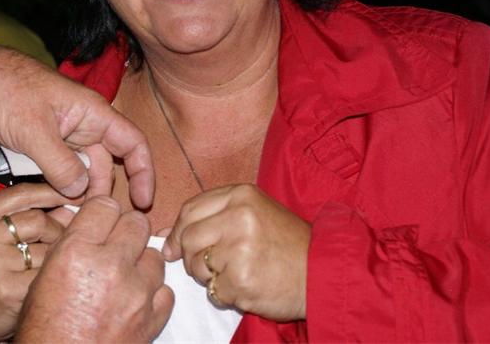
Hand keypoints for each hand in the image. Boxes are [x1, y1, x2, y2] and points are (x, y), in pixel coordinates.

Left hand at [0, 39, 153, 207]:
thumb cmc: (3, 89)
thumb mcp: (32, 130)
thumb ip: (60, 163)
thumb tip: (80, 193)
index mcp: (92, 113)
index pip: (133, 143)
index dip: (143, 172)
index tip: (143, 201)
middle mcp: (83, 125)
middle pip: (105, 164)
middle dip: (101, 192)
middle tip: (90, 220)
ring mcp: (63, 135)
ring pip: (79, 171)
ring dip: (75, 192)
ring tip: (67, 217)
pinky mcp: (44, 144)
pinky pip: (58, 169)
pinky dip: (56, 186)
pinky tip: (50, 204)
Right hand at [0, 183, 73, 342]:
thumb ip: (29, 215)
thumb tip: (72, 201)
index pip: (22, 193)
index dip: (53, 192)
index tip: (75, 194)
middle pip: (39, 220)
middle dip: (57, 231)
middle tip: (56, 244)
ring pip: (47, 248)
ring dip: (55, 257)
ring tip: (42, 267)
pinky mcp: (7, 289)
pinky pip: (47, 273)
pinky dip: (51, 277)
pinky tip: (42, 283)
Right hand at [15, 196, 173, 342]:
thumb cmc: (44, 330)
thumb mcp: (43, 277)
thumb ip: (70, 244)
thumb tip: (89, 222)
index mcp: (77, 252)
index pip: (105, 205)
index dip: (101, 212)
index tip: (99, 221)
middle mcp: (111, 266)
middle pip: (136, 222)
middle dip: (125, 231)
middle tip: (113, 246)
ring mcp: (137, 293)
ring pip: (154, 255)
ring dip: (141, 263)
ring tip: (122, 277)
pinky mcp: (153, 317)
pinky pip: (165, 289)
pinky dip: (152, 293)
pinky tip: (134, 300)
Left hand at [163, 184, 309, 321]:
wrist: (324, 271)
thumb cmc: (287, 243)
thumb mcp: (255, 212)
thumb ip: (213, 216)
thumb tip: (165, 237)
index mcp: (241, 194)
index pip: (189, 210)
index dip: (178, 231)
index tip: (176, 246)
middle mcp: (239, 217)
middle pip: (189, 239)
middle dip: (193, 257)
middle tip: (213, 264)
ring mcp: (239, 249)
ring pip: (197, 267)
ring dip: (210, 277)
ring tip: (237, 272)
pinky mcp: (241, 279)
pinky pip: (214, 291)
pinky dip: (226, 294)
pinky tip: (248, 285)